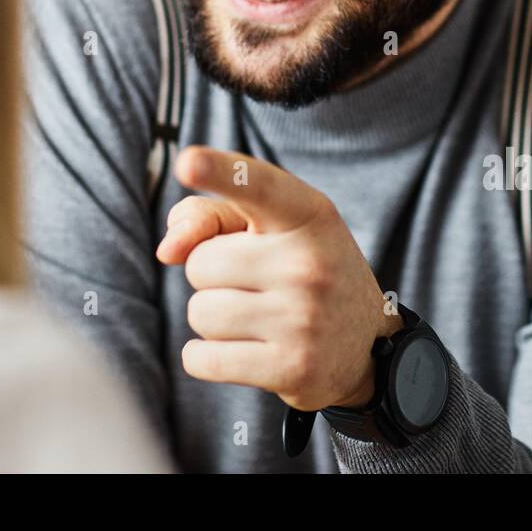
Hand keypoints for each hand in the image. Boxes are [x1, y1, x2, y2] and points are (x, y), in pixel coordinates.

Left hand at [155, 145, 403, 411]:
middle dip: (213, 274)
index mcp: (307, 214)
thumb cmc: (299, 267)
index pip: (257, 186)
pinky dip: (206, 357)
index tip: (187, 161)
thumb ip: (209, 216)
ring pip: (199, 312)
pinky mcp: (292, 370)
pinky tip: (244, 349)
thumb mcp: (270, 227)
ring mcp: (303, 319)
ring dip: (213, 316)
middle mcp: (309, 263)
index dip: (219, 172)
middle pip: (201, 263)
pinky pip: (201, 359)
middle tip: (255, 282)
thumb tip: (167, 250)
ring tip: (256, 315)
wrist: (364, 343)